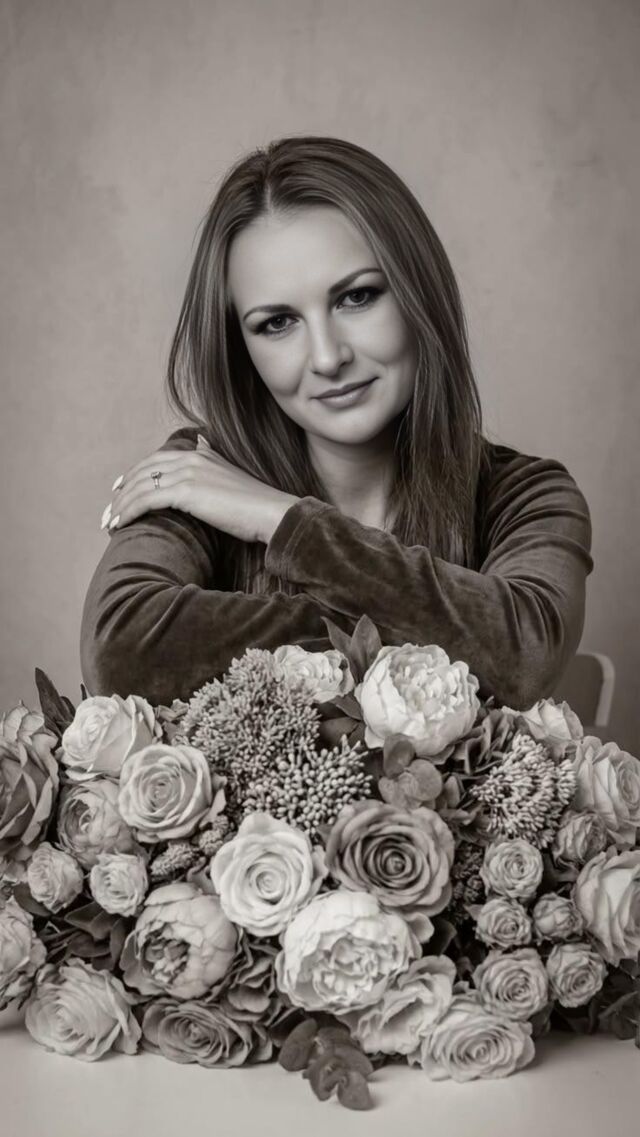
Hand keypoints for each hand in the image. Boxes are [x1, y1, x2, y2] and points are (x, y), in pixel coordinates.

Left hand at [100, 434, 299, 544]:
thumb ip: (212, 459)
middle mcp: (191, 458)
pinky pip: (146, 500)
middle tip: (108, 512)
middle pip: (143, 471)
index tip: (119, 490)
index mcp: (200, 454)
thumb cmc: (255, 505)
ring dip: (120, 506)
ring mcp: (188, 473)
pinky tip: (120, 525)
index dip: (133, 474)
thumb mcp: (230, 475)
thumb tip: (201, 441)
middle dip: (121, 492)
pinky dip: (129, 512)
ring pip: (140, 486)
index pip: (156, 460)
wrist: (271, 513)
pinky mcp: (186, 492)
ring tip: (109, 524)